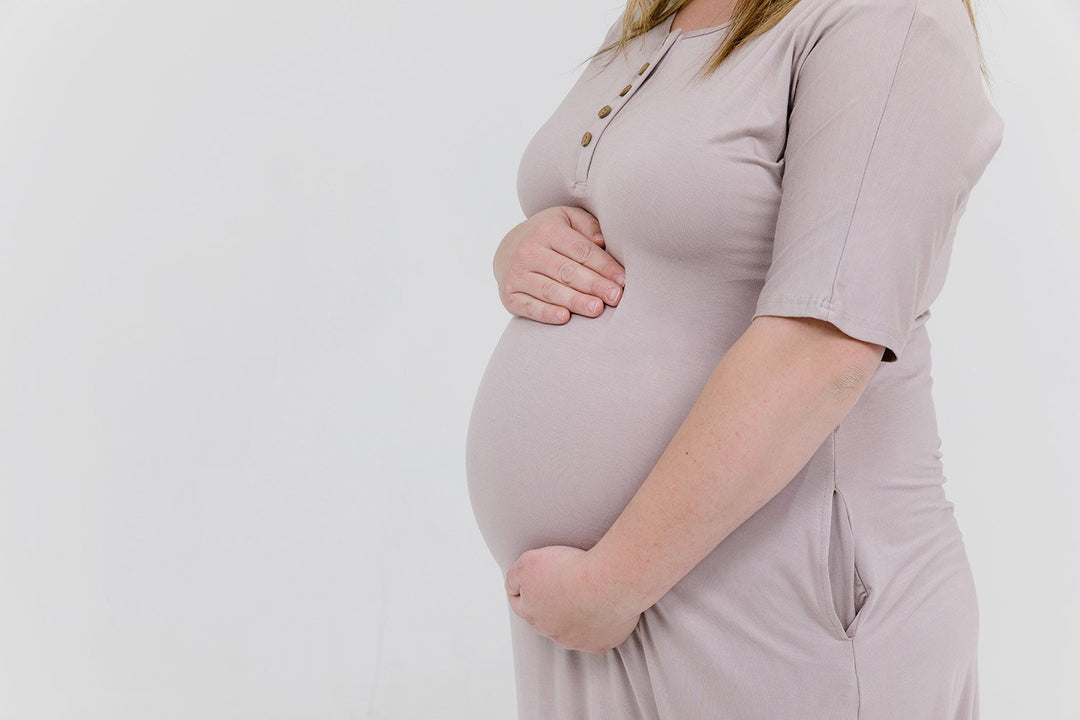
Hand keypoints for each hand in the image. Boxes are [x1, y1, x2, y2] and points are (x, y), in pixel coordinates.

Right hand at [493, 206, 625, 323]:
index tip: (623, 280)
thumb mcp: (567, 219)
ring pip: (550, 290)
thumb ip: (587, 226)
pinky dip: (546, 313)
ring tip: (596, 309)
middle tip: (615, 298)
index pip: (581, 251)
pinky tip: (565, 318)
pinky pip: (530, 306)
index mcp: (547, 231)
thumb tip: (603, 242)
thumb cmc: (548, 235)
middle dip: (594, 285)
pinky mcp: (509, 295)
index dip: (604, 266)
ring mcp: (516, 274)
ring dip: (575, 301)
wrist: (508, 249)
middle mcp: (529, 251)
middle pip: (567, 271)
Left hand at [505, 545, 641, 653]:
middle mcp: (551, 632)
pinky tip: (605, 607)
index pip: (519, 602)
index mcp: (531, 613)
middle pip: (546, 618)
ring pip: (572, 629)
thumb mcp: (528, 561)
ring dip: (577, 615)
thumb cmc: (569, 568)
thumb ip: (513, 577)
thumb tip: (511, 588)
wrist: (606, 581)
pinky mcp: (601, 643)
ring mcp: (577, 641)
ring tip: (588, 594)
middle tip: (566, 582)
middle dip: (552, 603)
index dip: (527, 587)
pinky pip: (598, 634)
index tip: (539, 576)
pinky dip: (600, 623)